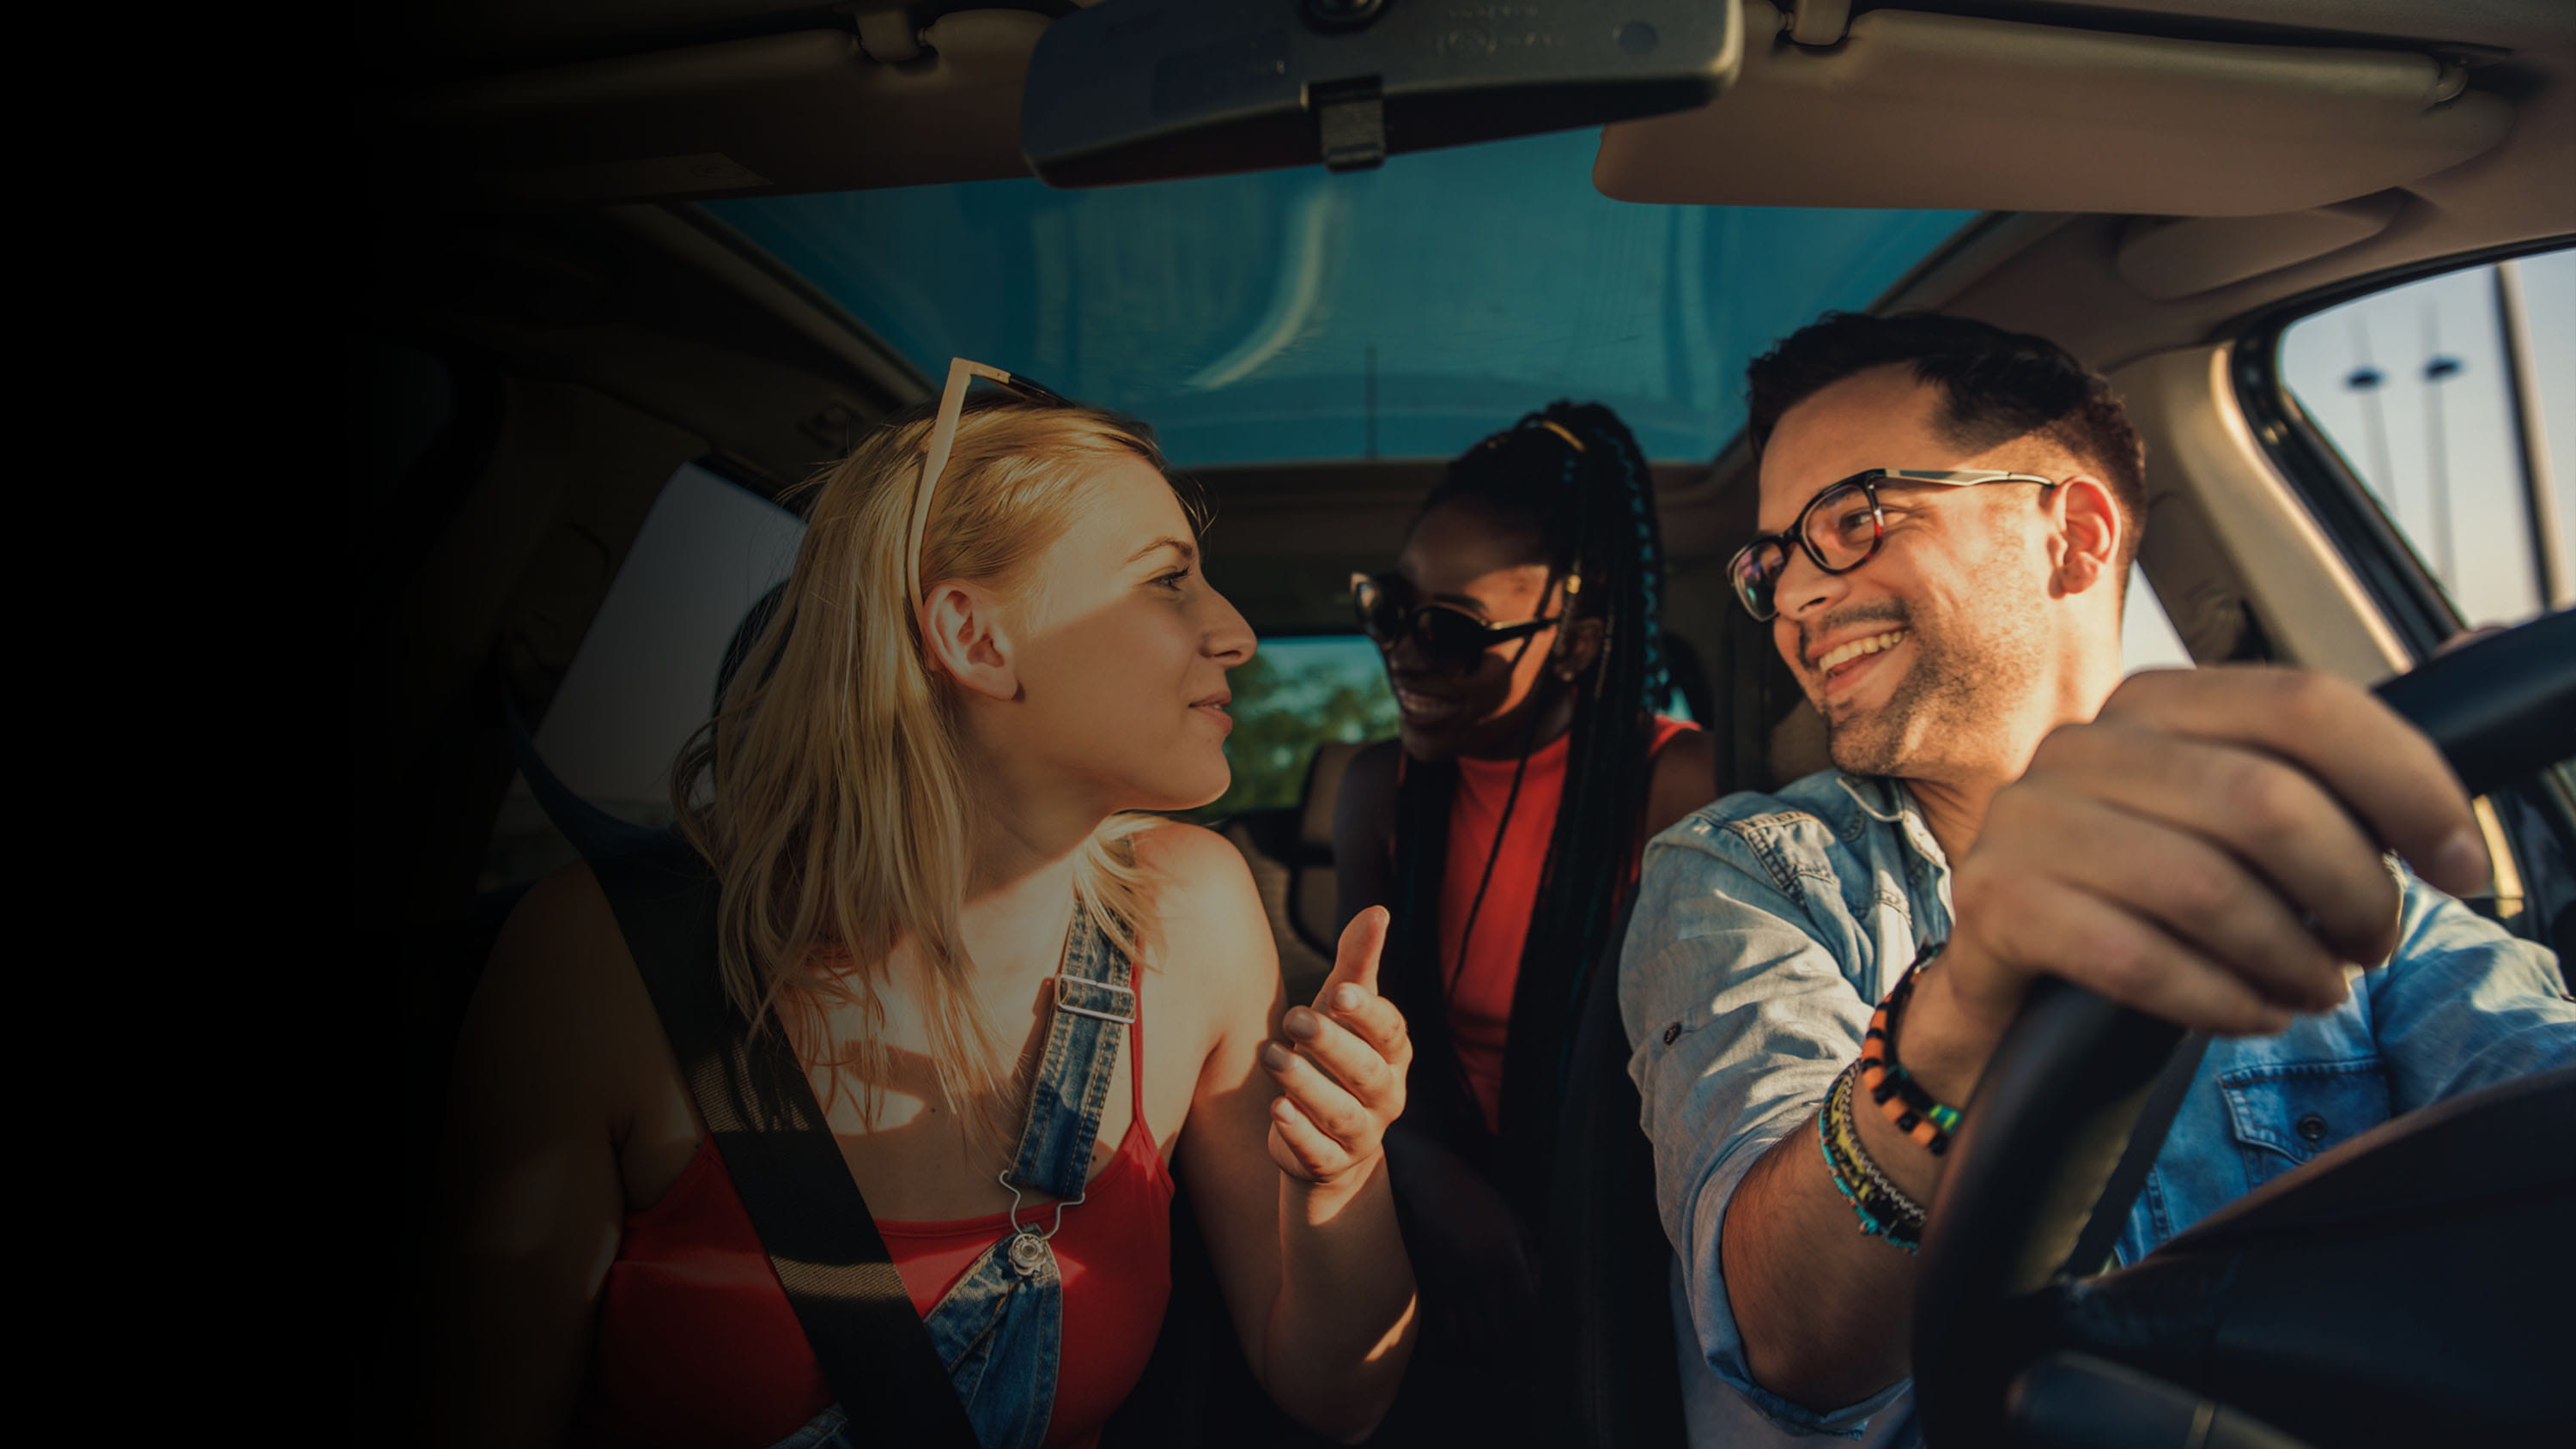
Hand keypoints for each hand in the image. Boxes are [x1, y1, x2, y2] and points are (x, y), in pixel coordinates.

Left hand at [1262, 905, 1412, 1188]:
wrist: (1328, 1139)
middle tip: (1293, 1017)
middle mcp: (1386, 1093)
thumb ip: (1358, 964)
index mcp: (1393, 1051)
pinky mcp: (1331, 1163)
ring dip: (1306, 1085)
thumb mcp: (1342, 1010)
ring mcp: (1362, 1133)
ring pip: (1341, 1113)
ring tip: (1272, 1056)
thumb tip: (1379, 911)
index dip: (1367, 1012)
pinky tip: (1277, 1110)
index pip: (1389, 1030)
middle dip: (1331, 1044)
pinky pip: (1319, 1152)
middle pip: (1365, 1071)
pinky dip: (1299, 1133)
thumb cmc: (1335, 1055)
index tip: (1338, 991)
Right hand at [1383, 1122, 1538, 1359]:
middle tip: (1511, 1357)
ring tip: (1489, 1359)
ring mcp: (1458, 1277)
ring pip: (1475, 1328)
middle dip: (1507, 1345)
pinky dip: (1458, 1338)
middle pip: (1501, 1322)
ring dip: (1483, 1348)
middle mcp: (1484, 1269)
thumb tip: (1539, 1293)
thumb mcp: (1513, 1220)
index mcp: (1509, 1251)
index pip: (1527, 1302)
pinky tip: (1463, 1344)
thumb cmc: (1477, 1199)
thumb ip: (1531, 1256)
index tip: (1532, 1334)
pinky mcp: (1435, 1280)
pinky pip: (1449, 1322)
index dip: (1531, 1324)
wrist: (1430, 1183)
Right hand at [1930, 667, 2488, 1067]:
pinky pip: (2136, 957)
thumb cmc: (2146, 908)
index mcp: (2152, 704)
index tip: (2457, 863)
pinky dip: (2217, 999)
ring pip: (2205, 885)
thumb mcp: (2229, 831)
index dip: (2406, 784)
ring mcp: (2026, 819)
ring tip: (2314, 990)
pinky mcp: (1994, 903)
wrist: (2013, 998)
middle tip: (2370, 946)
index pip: (2305, 704)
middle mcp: (2080, 744)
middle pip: (2265, 800)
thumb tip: (2467, 709)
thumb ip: (2321, 781)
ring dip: (2289, 958)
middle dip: (2352, 892)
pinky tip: (2250, 1014)